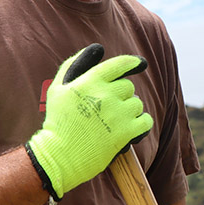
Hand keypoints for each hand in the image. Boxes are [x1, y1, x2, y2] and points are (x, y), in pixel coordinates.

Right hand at [26, 44, 153, 199]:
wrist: (59, 155)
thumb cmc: (58, 121)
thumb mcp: (58, 88)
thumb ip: (76, 64)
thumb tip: (98, 49)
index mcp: (90, 81)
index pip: (119, 65)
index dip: (132, 62)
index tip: (140, 63)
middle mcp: (106, 95)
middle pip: (129, 86)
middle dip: (122, 94)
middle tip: (108, 107)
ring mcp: (117, 114)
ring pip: (137, 104)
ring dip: (130, 110)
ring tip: (115, 120)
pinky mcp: (125, 133)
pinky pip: (145, 121)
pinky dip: (141, 124)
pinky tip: (131, 128)